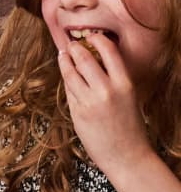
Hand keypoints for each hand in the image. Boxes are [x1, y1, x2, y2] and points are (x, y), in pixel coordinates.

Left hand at [59, 35, 150, 173]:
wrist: (126, 155)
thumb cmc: (129, 126)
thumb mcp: (128, 97)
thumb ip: (113, 79)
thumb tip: (94, 60)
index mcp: (124, 84)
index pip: (109, 51)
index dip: (97, 39)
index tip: (91, 36)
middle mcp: (106, 90)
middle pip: (84, 59)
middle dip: (75, 48)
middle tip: (71, 44)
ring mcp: (89, 102)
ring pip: (71, 74)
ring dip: (65, 62)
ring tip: (63, 55)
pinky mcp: (77, 113)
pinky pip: (68, 91)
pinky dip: (66, 81)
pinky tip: (66, 75)